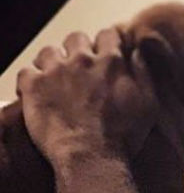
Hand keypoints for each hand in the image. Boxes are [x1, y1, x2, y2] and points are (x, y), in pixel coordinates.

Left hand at [17, 29, 158, 163]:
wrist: (91, 157)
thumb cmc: (123, 135)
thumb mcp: (149, 104)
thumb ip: (144, 73)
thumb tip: (138, 53)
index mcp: (111, 62)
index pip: (108, 35)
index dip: (107, 43)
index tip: (107, 53)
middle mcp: (82, 60)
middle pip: (76, 38)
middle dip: (79, 49)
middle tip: (81, 68)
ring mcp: (55, 72)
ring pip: (48, 52)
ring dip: (53, 62)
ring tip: (57, 79)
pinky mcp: (34, 88)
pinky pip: (26, 72)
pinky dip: (31, 79)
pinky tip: (38, 92)